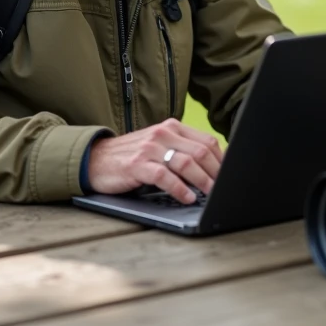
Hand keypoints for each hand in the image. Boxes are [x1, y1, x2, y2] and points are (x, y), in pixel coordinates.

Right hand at [86, 119, 224, 203]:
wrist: (95, 159)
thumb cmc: (132, 156)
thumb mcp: (159, 146)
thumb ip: (182, 150)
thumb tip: (214, 167)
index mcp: (172, 127)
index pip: (206, 141)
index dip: (222, 161)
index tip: (230, 175)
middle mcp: (162, 134)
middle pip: (200, 152)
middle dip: (216, 172)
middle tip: (224, 188)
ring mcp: (149, 148)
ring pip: (186, 163)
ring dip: (202, 181)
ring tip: (210, 194)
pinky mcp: (137, 164)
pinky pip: (164, 176)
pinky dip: (180, 189)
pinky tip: (187, 197)